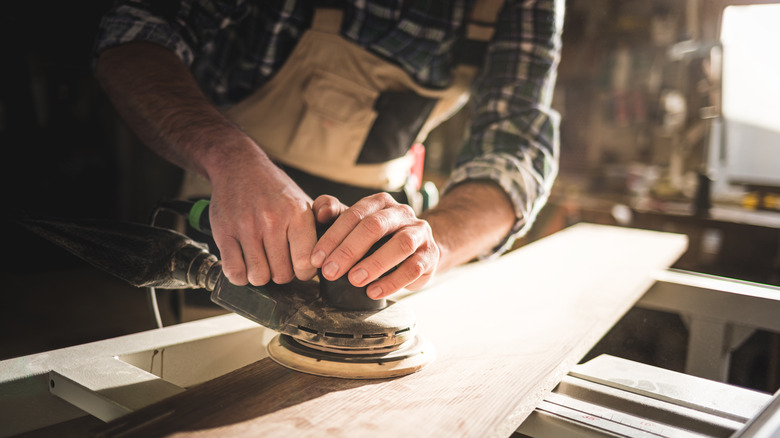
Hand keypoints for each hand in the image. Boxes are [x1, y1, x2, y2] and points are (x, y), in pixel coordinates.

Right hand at [207, 152, 317, 285]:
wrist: (239, 167)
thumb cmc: (276, 192)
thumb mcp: (305, 202)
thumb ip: (323, 224)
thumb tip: (330, 253)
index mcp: (298, 213)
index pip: (306, 263)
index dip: (304, 272)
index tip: (299, 267)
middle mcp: (272, 219)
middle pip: (282, 275)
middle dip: (282, 274)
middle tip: (279, 261)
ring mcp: (246, 226)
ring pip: (258, 277)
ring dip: (261, 275)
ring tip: (262, 262)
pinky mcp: (224, 232)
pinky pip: (234, 272)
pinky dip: (240, 275)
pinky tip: (245, 264)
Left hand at [310, 193, 439, 298]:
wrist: (417, 249)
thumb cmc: (378, 238)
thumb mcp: (354, 223)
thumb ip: (333, 212)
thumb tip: (320, 212)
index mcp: (380, 202)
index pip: (354, 214)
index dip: (333, 237)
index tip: (316, 259)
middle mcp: (401, 213)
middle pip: (375, 226)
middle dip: (349, 250)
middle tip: (330, 272)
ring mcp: (419, 233)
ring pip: (401, 245)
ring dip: (375, 264)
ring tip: (354, 281)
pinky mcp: (430, 254)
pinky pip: (414, 268)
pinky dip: (392, 282)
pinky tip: (374, 292)